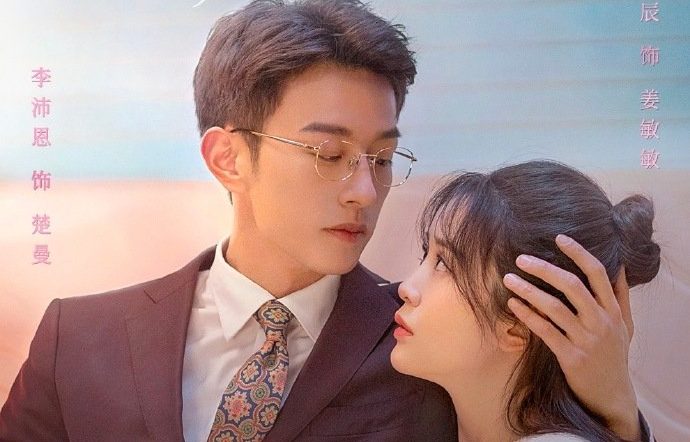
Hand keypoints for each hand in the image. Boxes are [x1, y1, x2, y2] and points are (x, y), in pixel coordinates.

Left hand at [503, 234, 640, 440]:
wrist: (612, 395)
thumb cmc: (615, 356)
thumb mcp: (626, 325)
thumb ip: (621, 296)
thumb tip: (620, 266)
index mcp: (614, 310)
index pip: (597, 273)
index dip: (579, 253)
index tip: (559, 238)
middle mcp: (601, 322)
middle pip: (572, 286)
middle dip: (544, 268)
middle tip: (520, 258)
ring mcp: (586, 340)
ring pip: (554, 307)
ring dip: (528, 290)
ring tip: (508, 279)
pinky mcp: (571, 357)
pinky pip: (545, 331)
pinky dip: (528, 315)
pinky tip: (513, 304)